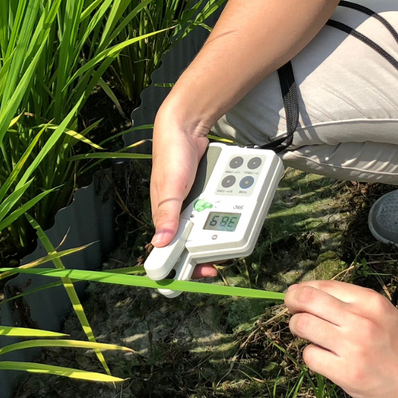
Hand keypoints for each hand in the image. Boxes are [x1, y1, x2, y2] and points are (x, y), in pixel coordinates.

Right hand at [148, 102, 219, 278]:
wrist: (185, 126)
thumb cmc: (170, 155)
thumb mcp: (170, 185)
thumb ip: (166, 213)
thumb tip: (160, 243)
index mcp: (166, 218)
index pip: (173, 252)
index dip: (189, 265)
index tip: (209, 271)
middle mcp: (180, 214)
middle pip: (198, 240)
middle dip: (215, 242)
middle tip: (231, 241)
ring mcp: (194, 203)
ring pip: (211, 222)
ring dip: (224, 221)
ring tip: (238, 215)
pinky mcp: (204, 192)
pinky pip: (217, 204)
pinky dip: (226, 204)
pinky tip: (236, 201)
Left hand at [285, 280, 397, 397]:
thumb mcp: (381, 312)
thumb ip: (349, 303)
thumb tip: (305, 295)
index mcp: (368, 300)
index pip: (319, 285)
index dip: (301, 292)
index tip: (298, 300)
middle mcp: (359, 319)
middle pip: (303, 299)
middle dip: (291, 305)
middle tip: (295, 315)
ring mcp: (353, 347)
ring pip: (301, 325)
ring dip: (299, 331)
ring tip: (312, 339)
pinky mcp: (348, 374)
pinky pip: (310, 357)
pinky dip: (312, 357)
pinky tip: (327, 361)